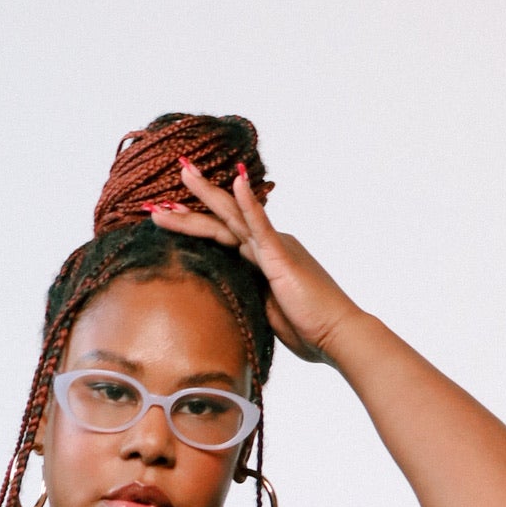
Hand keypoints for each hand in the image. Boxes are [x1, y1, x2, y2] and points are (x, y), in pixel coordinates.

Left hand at [150, 161, 362, 363]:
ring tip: (183, 171)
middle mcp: (267, 246)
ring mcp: (274, 248)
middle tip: (170, 178)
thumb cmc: (309, 330)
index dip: (193, 225)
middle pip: (222, 220)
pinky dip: (249, 204)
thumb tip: (231, 302)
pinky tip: (237, 183)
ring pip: (232, 218)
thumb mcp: (267, 315)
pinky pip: (261, 227)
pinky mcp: (282, 258)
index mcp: (263, 260)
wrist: (338, 335)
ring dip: (206, 195)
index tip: (167, 215)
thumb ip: (250, 300)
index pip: (222, 237)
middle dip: (192, 200)